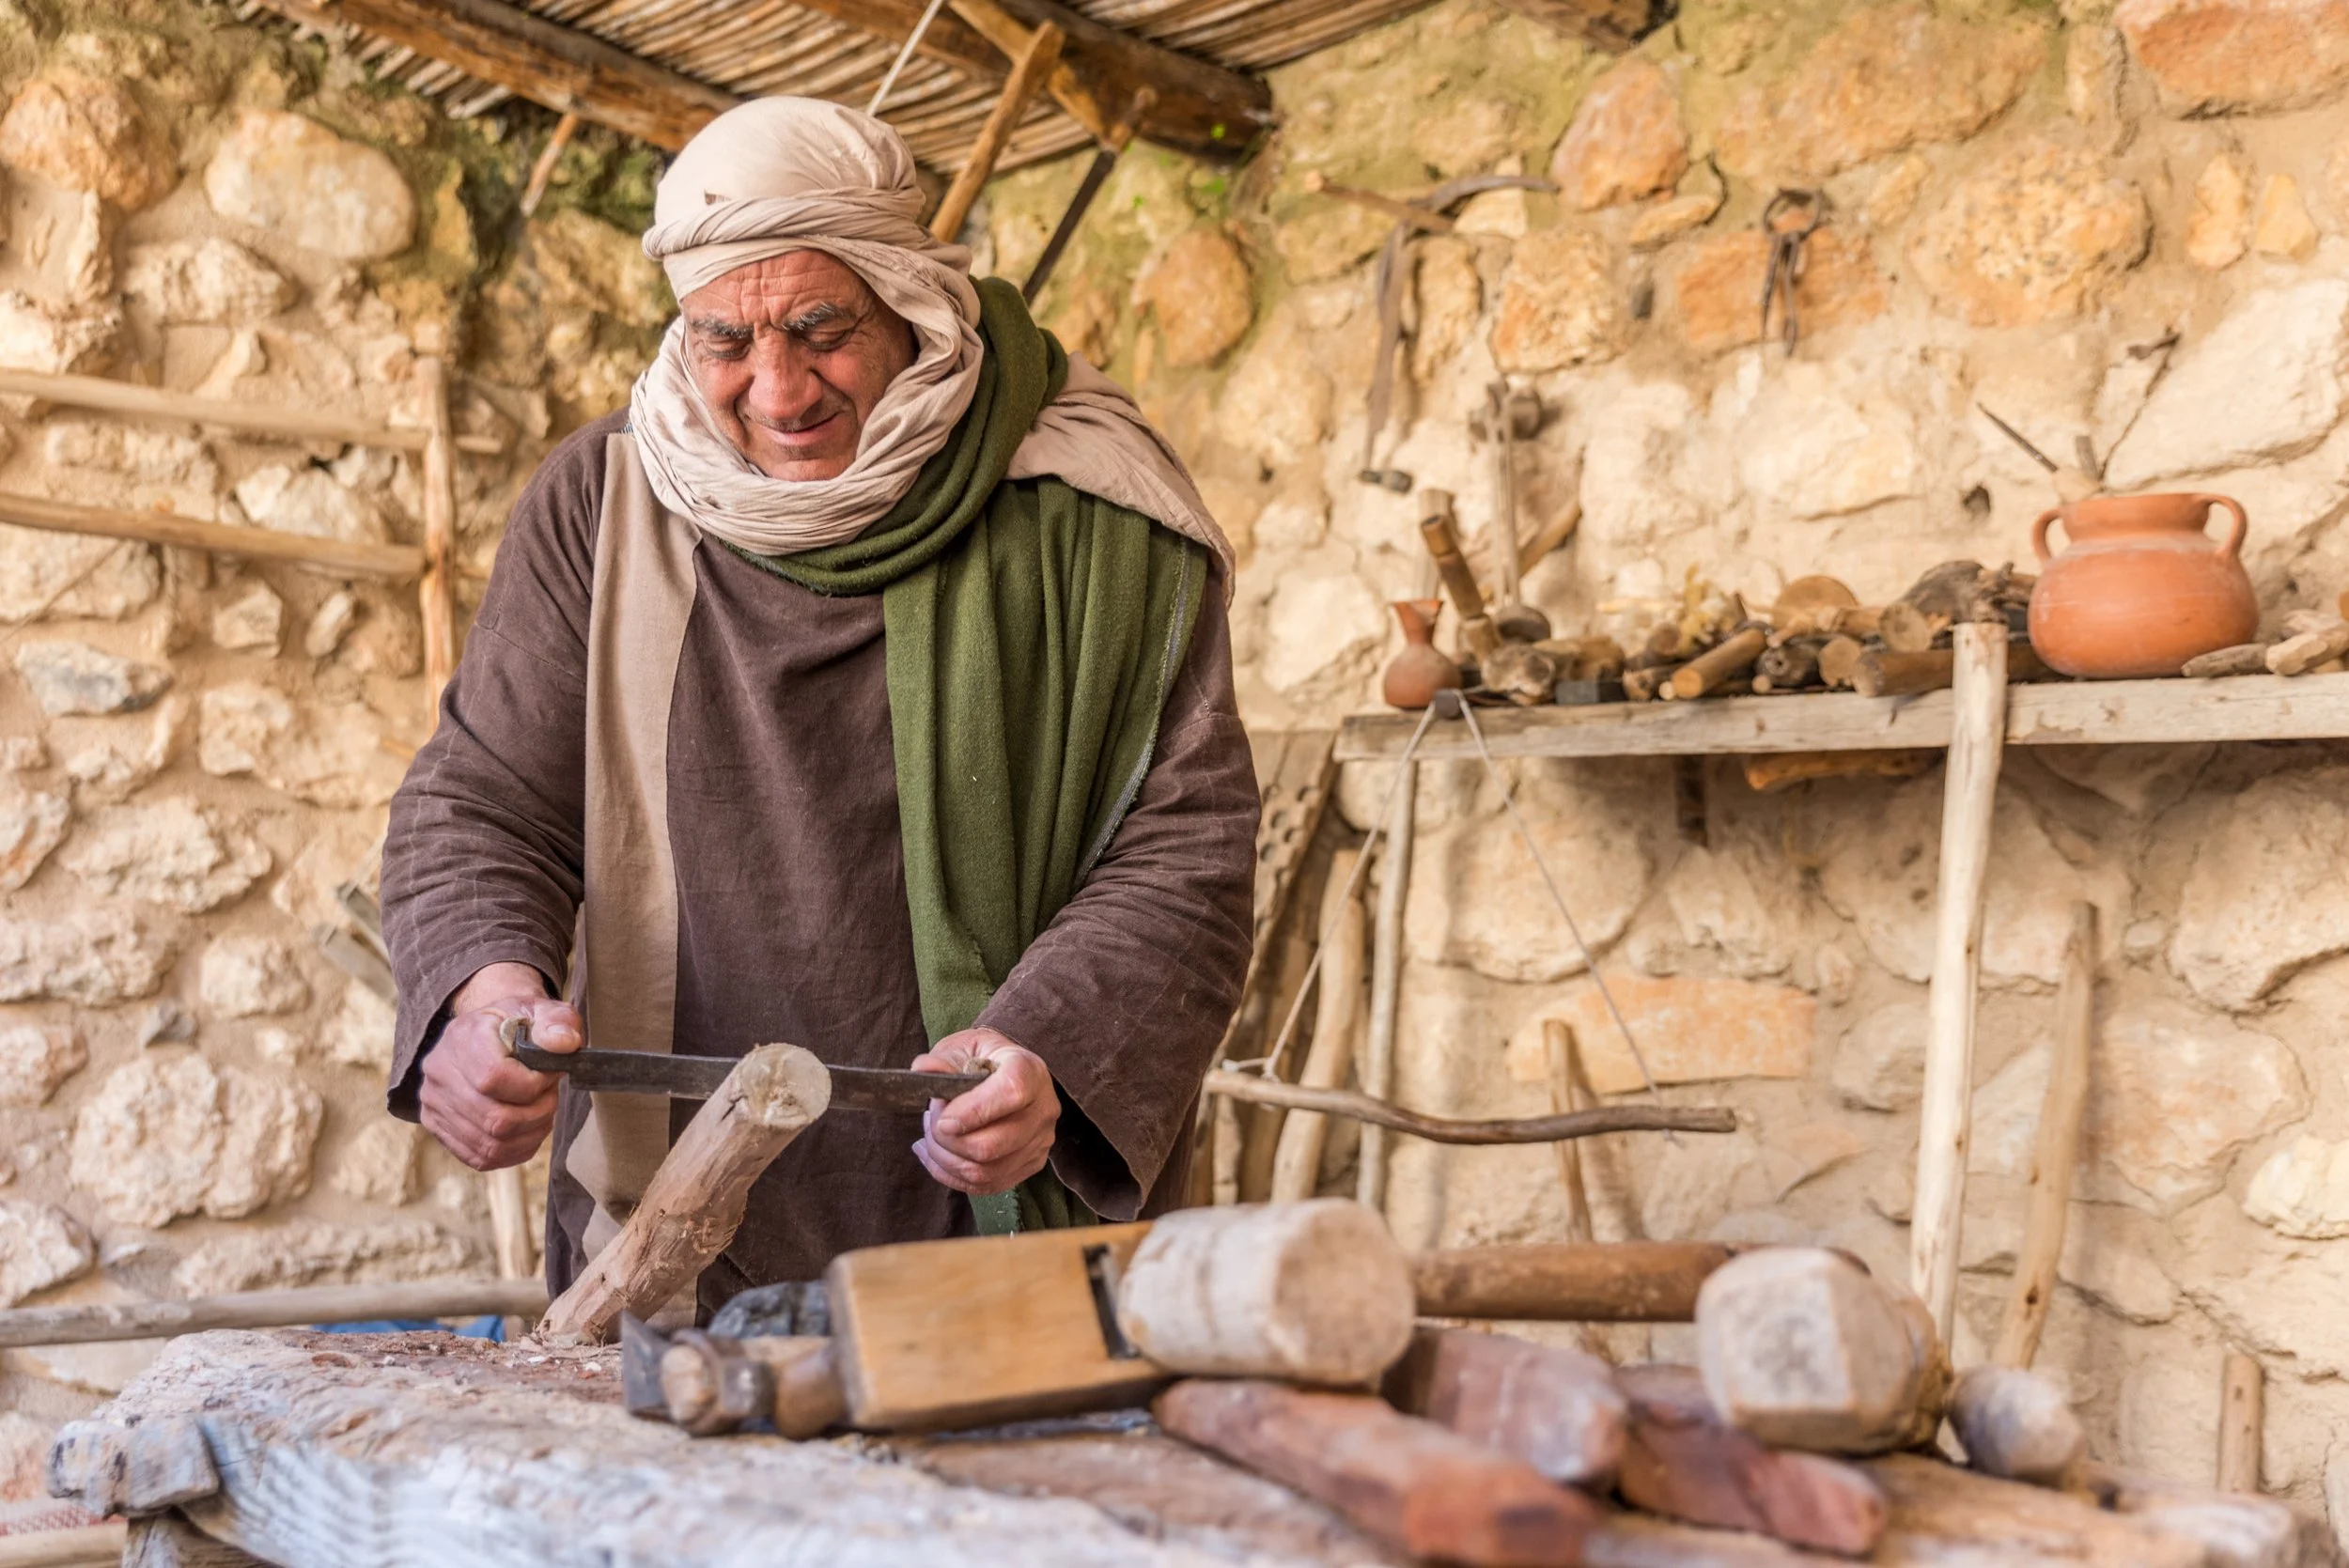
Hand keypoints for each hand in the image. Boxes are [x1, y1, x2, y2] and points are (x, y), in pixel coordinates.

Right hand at [419, 962, 581, 1171]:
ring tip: (541, 1111)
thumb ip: (558, 1022)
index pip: (494, 1077)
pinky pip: (482, 1157)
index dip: (533, 1085)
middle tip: (550, 1096)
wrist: (489, 1033)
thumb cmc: (521, 1024)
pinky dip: (515, 1150)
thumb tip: (565, 1044)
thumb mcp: (543, 1010)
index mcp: (462, 1036)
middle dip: (537, 1113)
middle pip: (494, 1119)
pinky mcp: (438, 1127)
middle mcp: (439, 1071)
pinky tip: (528, 1129)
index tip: (550, 1075)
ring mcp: (434, 1103)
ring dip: (529, 1134)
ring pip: (490, 1144)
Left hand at [909, 1029, 1057, 1195]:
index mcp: (1029, 1070)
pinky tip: (936, 1158)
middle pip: (994, 1145)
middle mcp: (1043, 1108)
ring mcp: (1040, 1140)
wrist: (1006, 1071)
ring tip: (931, 1139)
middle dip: (948, 1141)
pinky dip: (953, 1177)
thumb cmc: (982, 1058)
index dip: (973, 1111)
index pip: (1010, 1093)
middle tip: (931, 1122)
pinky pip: (988, 1185)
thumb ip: (943, 1060)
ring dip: (947, 1161)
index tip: (942, 1119)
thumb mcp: (961, 1048)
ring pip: (987, 1171)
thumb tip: (922, 1070)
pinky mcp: (1031, 1163)